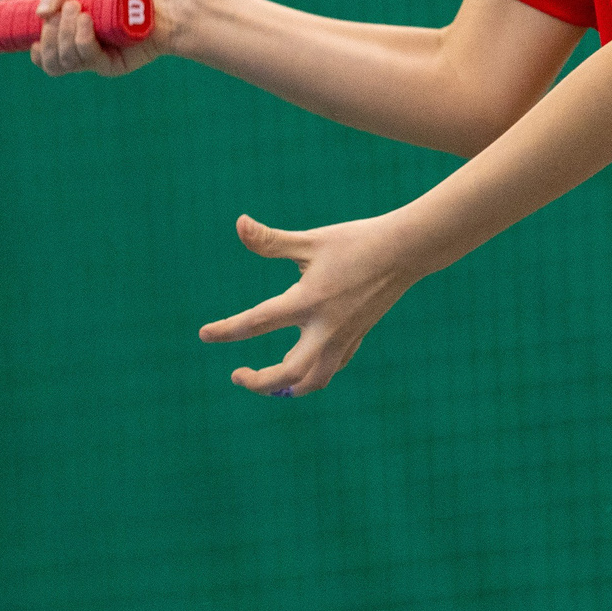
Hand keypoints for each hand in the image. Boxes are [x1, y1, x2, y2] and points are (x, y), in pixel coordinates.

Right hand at [31, 0, 193, 76]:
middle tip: (70, 7)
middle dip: (49, 34)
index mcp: (72, 27)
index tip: (37, 28)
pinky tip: (88, 23)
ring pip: (61, 62)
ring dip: (63, 35)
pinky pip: (84, 61)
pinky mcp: (111, 66)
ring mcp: (96, 57)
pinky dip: (81, 41)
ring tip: (81, 11)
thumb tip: (40, 14)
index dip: (36, 45)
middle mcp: (81, 45)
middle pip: (48, 58)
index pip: (44, 49)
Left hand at [198, 213, 421, 396]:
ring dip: (287, 387)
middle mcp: (326, 327)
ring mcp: (344, 337)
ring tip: (267, 381)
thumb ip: (270, 240)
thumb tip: (238, 223)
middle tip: (237, 375)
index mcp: (308, 301)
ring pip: (313, 380)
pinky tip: (301, 368)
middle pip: (288, 372)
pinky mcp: (358, 337)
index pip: (257, 322)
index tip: (204, 335)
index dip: (227, 330)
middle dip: (260, 382)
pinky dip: (311, 375)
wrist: (406, 250)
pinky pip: (331, 368)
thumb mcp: (310, 241)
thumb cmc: (356, 241)